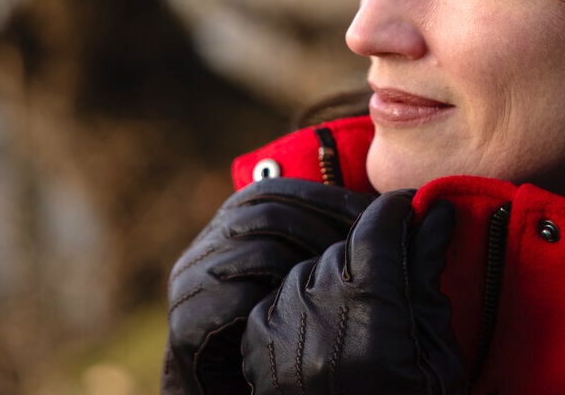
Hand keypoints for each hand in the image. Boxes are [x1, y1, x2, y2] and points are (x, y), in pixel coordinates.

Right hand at [163, 178, 373, 394]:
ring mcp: (189, 286)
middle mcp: (201, 249)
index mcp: (224, 229)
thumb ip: (313, 241)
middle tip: (368, 244)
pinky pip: (244, 301)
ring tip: (350, 277)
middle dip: (325, 225)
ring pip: (260, 254)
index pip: (274, 190)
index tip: (373, 210)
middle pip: (266, 215)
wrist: (223, 392)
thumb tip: (378, 207)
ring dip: (310, 263)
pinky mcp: (186, 323)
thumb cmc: (274, 334)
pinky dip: (285, 303)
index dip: (325, 196)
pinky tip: (319, 313)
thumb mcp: (291, 277)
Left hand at [241, 190, 465, 394]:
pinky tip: (330, 331)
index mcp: (371, 311)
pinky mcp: (257, 343)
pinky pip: (284, 297)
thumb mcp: (437, 354)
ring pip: (313, 268)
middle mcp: (317, 310)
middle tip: (398, 273)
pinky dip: (307, 304)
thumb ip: (428, 277)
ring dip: (339, 278)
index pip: (379, 227)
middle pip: (347, 246)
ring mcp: (281, 327)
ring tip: (363, 316)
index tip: (414, 211)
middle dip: (375, 252)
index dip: (399, 212)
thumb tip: (434, 215)